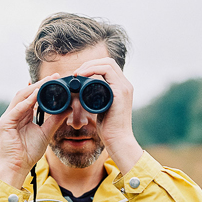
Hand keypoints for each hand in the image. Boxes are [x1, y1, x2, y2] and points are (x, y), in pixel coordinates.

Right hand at [0, 74, 70, 187]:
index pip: (33, 96)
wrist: (18, 167)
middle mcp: (15, 113)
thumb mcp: (46, 133)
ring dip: (34, 88)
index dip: (44, 87)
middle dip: (41, 83)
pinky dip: (27, 102)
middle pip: (27, 93)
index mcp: (23, 114)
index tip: (58, 80)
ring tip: (47, 81)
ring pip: (21, 97)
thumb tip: (68, 108)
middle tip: (55, 76)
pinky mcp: (5, 123)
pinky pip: (17, 109)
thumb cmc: (29, 152)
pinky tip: (37, 95)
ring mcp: (9, 117)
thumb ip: (55, 120)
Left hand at [74, 57, 142, 171]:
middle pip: (108, 62)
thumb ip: (98, 100)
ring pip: (107, 63)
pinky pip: (107, 71)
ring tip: (77, 74)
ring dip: (89, 65)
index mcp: (122, 88)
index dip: (92, 66)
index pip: (108, 67)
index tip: (78, 75)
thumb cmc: (109, 128)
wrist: (117, 139)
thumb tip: (84, 94)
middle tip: (76, 74)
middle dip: (90, 64)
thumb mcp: (102, 108)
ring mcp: (124, 87)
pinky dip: (93, 70)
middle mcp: (126, 85)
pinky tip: (82, 76)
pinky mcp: (120, 91)